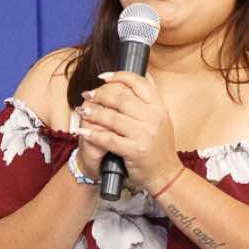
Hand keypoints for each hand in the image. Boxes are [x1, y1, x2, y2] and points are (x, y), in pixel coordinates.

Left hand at [74, 71, 180, 191]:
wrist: (166, 174)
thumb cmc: (159, 148)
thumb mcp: (161, 119)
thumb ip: (150, 100)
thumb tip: (142, 74)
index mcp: (159, 107)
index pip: (138, 83)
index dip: (118, 76)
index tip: (102, 78)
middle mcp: (153, 118)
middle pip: (120, 97)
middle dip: (100, 94)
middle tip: (88, 95)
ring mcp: (144, 134)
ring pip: (111, 117)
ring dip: (93, 112)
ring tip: (83, 110)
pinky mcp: (134, 150)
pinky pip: (108, 138)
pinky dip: (92, 134)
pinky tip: (83, 131)